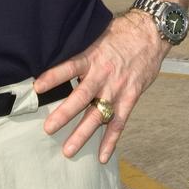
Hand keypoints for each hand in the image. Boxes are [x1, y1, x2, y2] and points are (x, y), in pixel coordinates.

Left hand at [34, 11, 169, 162]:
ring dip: (83, 134)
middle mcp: (104, 75)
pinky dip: (111, 140)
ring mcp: (118, 88)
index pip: (69, 67)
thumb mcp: (98, 35)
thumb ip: (82, 50)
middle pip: (82, 97)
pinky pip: (119, 122)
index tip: (37, 87)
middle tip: (48, 128)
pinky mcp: (131, 97)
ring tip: (69, 150)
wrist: (151, 33)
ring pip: (98, 114)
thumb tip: (57, 52)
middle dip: (64, 114)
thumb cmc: (122, 33)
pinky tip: (102, 156)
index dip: (54, 77)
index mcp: (93, 57)